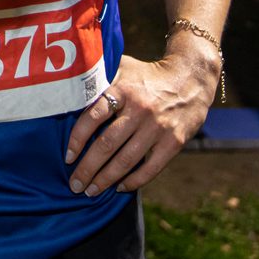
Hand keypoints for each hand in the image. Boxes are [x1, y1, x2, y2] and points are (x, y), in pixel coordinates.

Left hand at [63, 51, 218, 196]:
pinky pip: (151, 168)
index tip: (68, 157)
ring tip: (91, 191)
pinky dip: (134, 181)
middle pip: (107, 144)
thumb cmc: (148, 75)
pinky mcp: (174, 142)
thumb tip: (69, 91)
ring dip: (106, 179)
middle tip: (74, 185)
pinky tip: (119, 187)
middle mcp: (140, 109)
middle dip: (87, 169)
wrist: (190, 78)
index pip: (93, 117)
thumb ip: (100, 78)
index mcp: (123, 90)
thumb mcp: (123, 67)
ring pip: (126, 160)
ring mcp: (158, 127)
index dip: (78, 139)